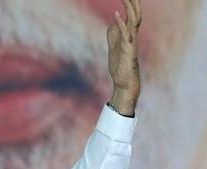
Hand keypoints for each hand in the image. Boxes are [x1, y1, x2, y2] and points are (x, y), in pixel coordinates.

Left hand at [107, 0, 141, 115]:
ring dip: (130, 8)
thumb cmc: (120, 66)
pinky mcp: (127, 49)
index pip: (132, 15)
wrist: (123, 82)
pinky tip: (116, 13)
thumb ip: (114, 34)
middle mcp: (132, 36)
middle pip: (135, 15)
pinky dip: (120, 23)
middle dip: (133, 3)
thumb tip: (113, 21)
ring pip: (133, 21)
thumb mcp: (114, 46)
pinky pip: (125, 33)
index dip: (130, 4)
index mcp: (129, 35)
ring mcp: (131, 42)